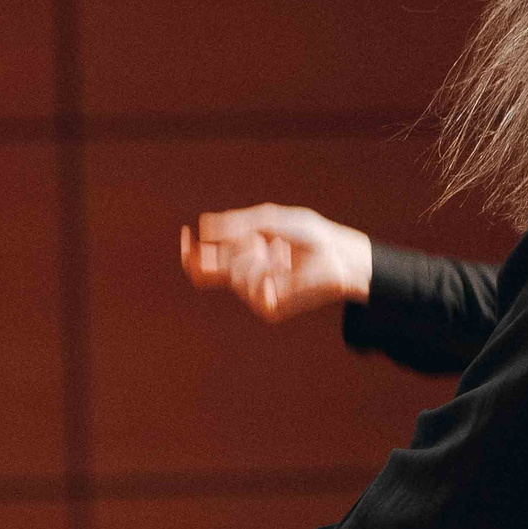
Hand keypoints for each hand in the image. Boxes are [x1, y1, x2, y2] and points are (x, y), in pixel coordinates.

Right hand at [179, 203, 372, 322]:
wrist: (340, 255)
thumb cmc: (309, 234)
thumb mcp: (270, 219)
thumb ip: (238, 223)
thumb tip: (204, 226)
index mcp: (239, 256)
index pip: (203, 260)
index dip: (191, 251)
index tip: (187, 236)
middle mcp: (243, 276)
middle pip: (208, 273)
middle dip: (220, 254)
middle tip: (241, 242)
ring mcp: (255, 293)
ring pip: (233, 277)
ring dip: (255, 257)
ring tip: (279, 248)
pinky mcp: (270, 308)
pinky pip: (254, 292)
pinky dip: (267, 274)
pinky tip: (284, 264)